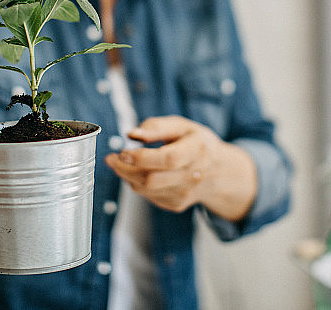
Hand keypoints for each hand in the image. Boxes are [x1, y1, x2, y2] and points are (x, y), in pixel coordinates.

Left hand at [105, 115, 256, 221]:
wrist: (219, 172)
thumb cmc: (197, 144)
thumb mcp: (182, 126)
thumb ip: (157, 126)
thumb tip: (132, 134)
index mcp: (197, 151)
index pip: (168, 159)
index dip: (142, 157)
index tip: (123, 152)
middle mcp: (193, 176)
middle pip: (152, 179)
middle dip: (125, 169)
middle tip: (111, 158)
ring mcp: (185, 194)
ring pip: (146, 189)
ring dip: (127, 176)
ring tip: (121, 163)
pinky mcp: (177, 204)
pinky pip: (148, 195)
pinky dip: (138, 183)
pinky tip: (140, 172)